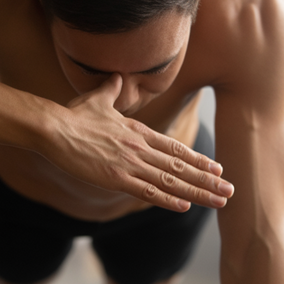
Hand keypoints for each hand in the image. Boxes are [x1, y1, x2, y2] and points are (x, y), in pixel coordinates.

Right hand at [49, 75, 233, 210]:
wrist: (54, 128)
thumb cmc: (73, 114)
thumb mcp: (98, 99)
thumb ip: (112, 91)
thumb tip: (118, 77)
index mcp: (139, 132)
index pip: (176, 149)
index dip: (198, 160)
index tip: (216, 168)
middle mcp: (140, 148)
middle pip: (181, 167)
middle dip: (208, 180)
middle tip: (229, 189)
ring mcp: (130, 164)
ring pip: (171, 181)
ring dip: (198, 192)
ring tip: (219, 200)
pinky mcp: (116, 178)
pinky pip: (148, 192)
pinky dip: (168, 200)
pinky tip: (185, 206)